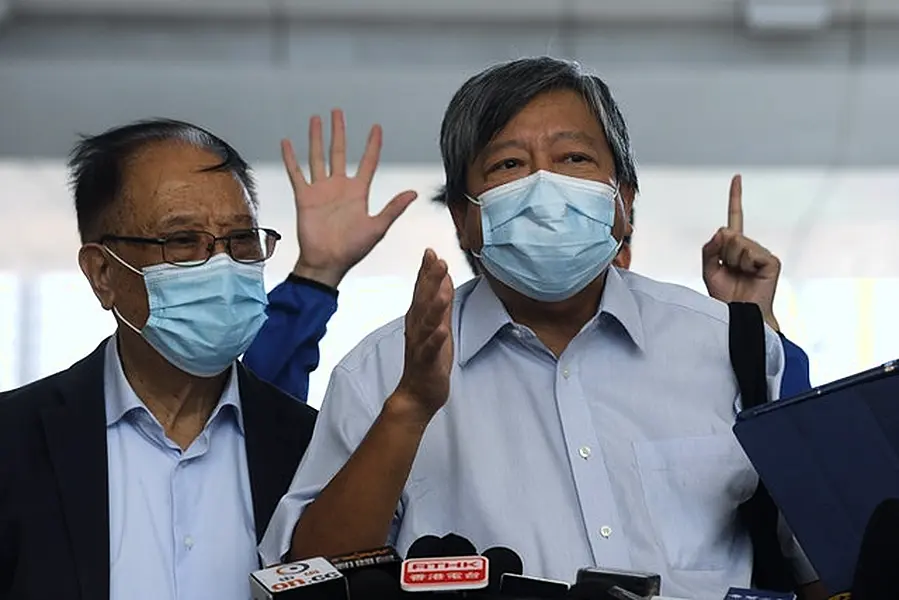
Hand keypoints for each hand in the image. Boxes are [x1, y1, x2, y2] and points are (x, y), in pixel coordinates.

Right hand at [283, 109, 417, 287]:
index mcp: (358, 192)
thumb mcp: (377, 227)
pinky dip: (290, 158)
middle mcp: (340, 187)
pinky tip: (287, 142)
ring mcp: (321, 190)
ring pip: (318, 157)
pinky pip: (296, 173)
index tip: (376, 127)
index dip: (373, 144)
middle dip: (339, 132)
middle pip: (340, 152)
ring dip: (316, 138)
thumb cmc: (353, 249)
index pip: (368, 162)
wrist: (327, 262)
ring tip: (316, 119)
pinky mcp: (304, 197)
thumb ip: (393, 208)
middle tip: (338, 112)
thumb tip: (414, 192)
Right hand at [393, 249, 454, 424]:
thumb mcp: (438, 326)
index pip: (421, 290)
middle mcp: (417, 328)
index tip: (431, 251)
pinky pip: (430, 349)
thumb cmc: (428, 359)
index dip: (426, 271)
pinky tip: (443, 329)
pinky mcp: (426, 362)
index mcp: (419, 318)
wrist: (417, 394)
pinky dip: (436, 339)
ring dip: (434, 305)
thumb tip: (443, 278)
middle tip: (437, 259)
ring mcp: (421, 345)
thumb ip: (441, 302)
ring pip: (427, 322)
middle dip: (430, 280)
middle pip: (423, 301)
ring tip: (442, 289)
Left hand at [702, 174, 781, 330]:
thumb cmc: (724, 296)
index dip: (736, 197)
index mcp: (736, 247)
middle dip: (721, 254)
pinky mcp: (771, 261)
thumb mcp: (709, 270)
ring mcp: (762, 253)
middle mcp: (750, 246)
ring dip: (732, 261)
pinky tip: (751, 276)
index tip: (737, 177)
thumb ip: (710, 248)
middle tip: (729, 272)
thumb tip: (723, 231)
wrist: (738, 314)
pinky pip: (749, 252)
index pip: (735, 217)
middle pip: (728, 234)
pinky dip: (744, 264)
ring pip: (737, 243)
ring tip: (739, 276)